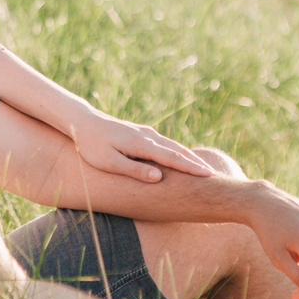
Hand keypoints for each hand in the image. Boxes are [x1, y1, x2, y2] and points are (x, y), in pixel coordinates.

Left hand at [67, 108, 216, 182]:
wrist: (83, 121)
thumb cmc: (92, 146)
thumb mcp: (109, 162)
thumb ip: (134, 170)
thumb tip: (159, 177)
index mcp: (142, 145)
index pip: (172, 158)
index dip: (191, 168)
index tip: (208, 176)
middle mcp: (148, 136)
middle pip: (178, 151)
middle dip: (196, 163)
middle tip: (215, 175)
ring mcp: (146, 133)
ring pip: (173, 146)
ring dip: (189, 156)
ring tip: (203, 168)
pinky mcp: (142, 133)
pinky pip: (165, 143)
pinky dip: (178, 151)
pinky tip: (182, 157)